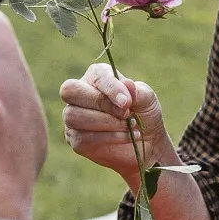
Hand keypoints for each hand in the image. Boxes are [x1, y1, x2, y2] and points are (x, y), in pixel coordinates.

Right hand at [59, 62, 172, 184]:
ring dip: (107, 123)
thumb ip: (136, 91)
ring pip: (73, 115)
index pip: (95, 75)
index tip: (127, 102)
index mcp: (96, 76)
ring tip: (129, 127)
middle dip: (101, 104)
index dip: (110, 88)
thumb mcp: (147, 99)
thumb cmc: (144, 114)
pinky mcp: (76, 139)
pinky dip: (109, 137)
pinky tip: (126, 137)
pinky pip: (82, 137)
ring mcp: (73, 117)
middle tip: (125, 114)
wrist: (148, 144)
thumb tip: (127, 84)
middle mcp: (80, 94)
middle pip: (70, 91)